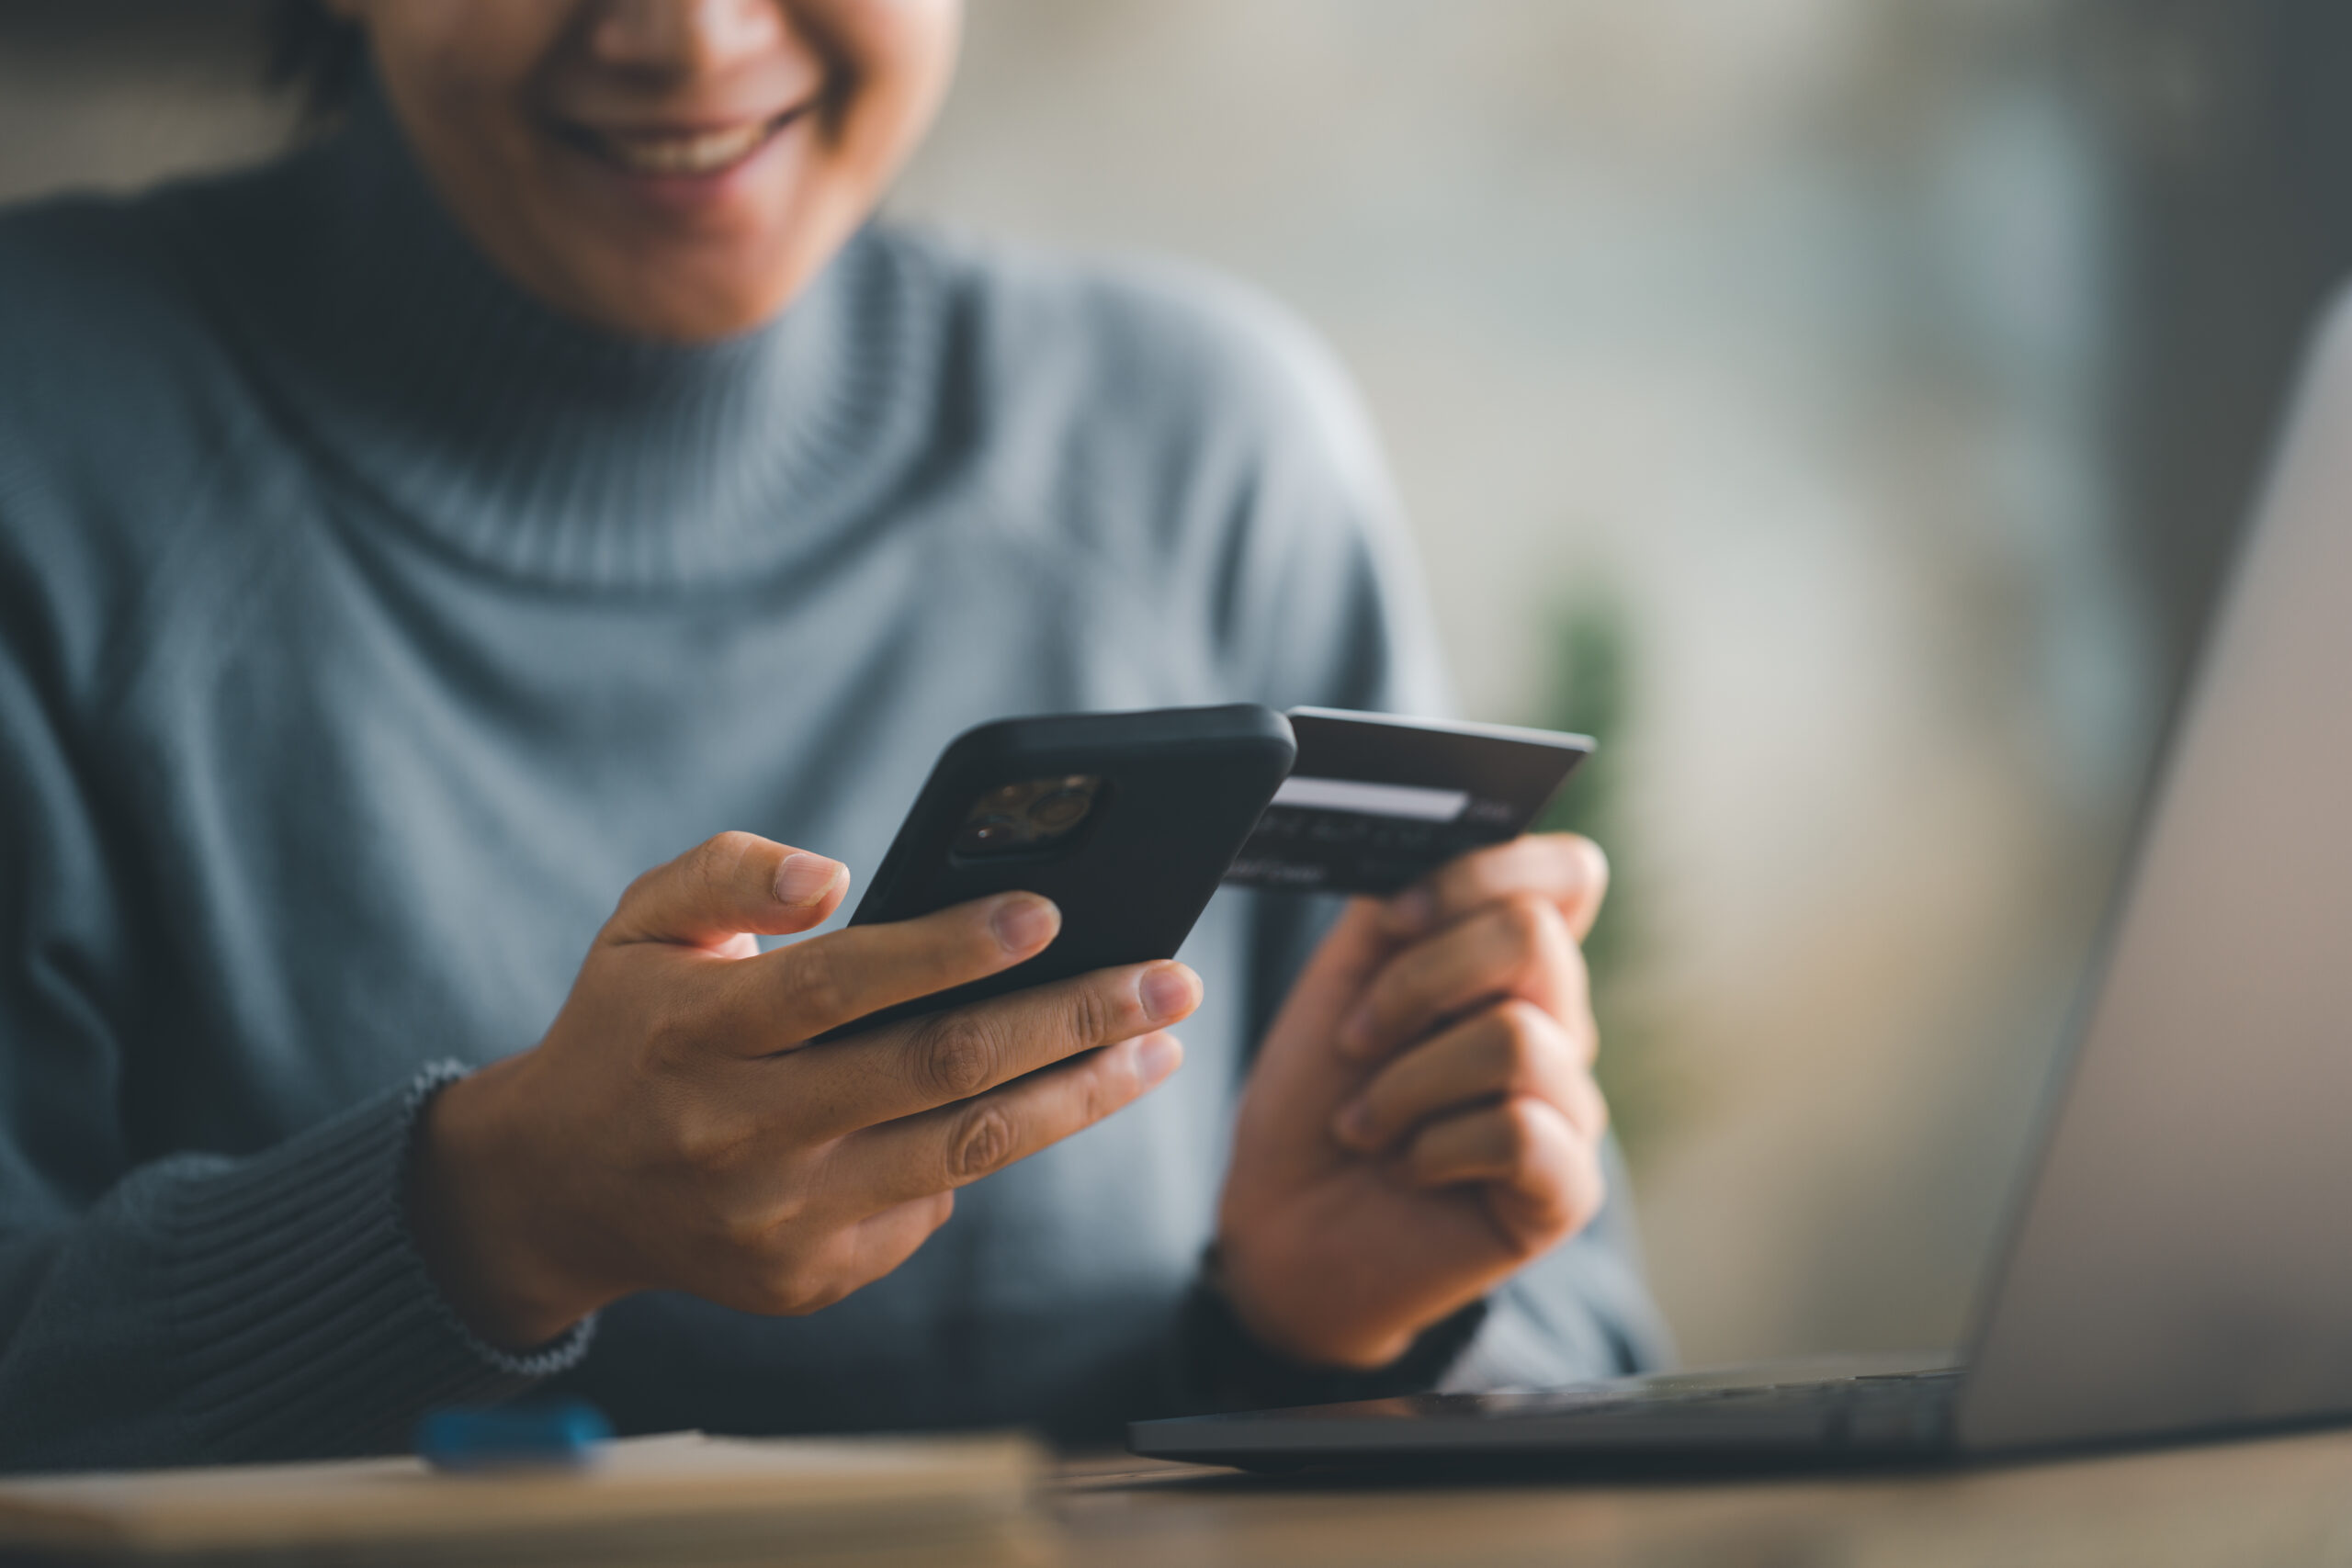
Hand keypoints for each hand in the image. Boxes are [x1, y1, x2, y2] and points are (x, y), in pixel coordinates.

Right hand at [407, 832, 1198, 1347]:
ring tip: (1160, 1047)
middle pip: (935, 1072)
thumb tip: (835, 878)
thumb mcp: (643, 923)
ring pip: (963, 1153)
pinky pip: (929, 1205)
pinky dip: (992, 1148)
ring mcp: (776, 1219)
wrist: (556, 1189)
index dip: (949, 949)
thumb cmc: (631, 1026)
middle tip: (1171, 981)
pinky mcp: (806, 1278)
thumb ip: (731, 871)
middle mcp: (737, 1132)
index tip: (1049, 910)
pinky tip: (1044, 1100)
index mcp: (697, 1030)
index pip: (841, 986)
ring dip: (1079, 1096)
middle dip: (1071, 1021)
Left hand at [1216, 835, 1610, 1368]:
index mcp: (1508, 964)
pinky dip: (1437, 1148)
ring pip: (1516, 1038)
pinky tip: (1408, 1168)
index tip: (1394, 917)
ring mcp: (1570, 1107)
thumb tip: (1429, 842)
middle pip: (1534, 937)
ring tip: (1363, 1125)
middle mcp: (1557, 1024)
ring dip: (1406, 1082)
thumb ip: (1393, 905)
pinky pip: (1521, 1131)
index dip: (1490, 870)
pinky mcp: (1566, 1188)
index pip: (1568, 874)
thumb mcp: (1341, 982)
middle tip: (1356, 1039)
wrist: (1283, 1227)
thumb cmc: (1317, 1099)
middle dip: (1417, 982)